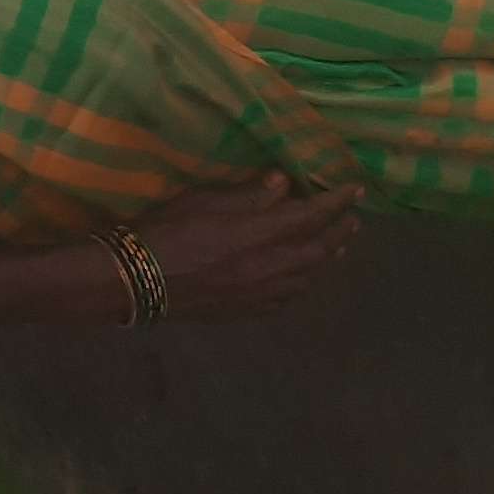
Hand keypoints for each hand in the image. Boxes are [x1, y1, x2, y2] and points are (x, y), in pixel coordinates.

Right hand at [123, 176, 361, 316]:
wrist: (138, 282)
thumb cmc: (168, 232)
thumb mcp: (205, 202)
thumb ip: (249, 195)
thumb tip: (283, 182)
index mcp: (260, 234)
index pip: (312, 215)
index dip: (337, 201)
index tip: (354, 189)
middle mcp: (271, 266)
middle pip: (319, 250)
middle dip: (340, 231)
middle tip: (353, 219)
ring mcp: (262, 293)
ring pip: (308, 277)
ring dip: (326, 259)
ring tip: (336, 246)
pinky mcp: (248, 311)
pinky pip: (288, 297)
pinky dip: (303, 282)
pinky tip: (300, 278)